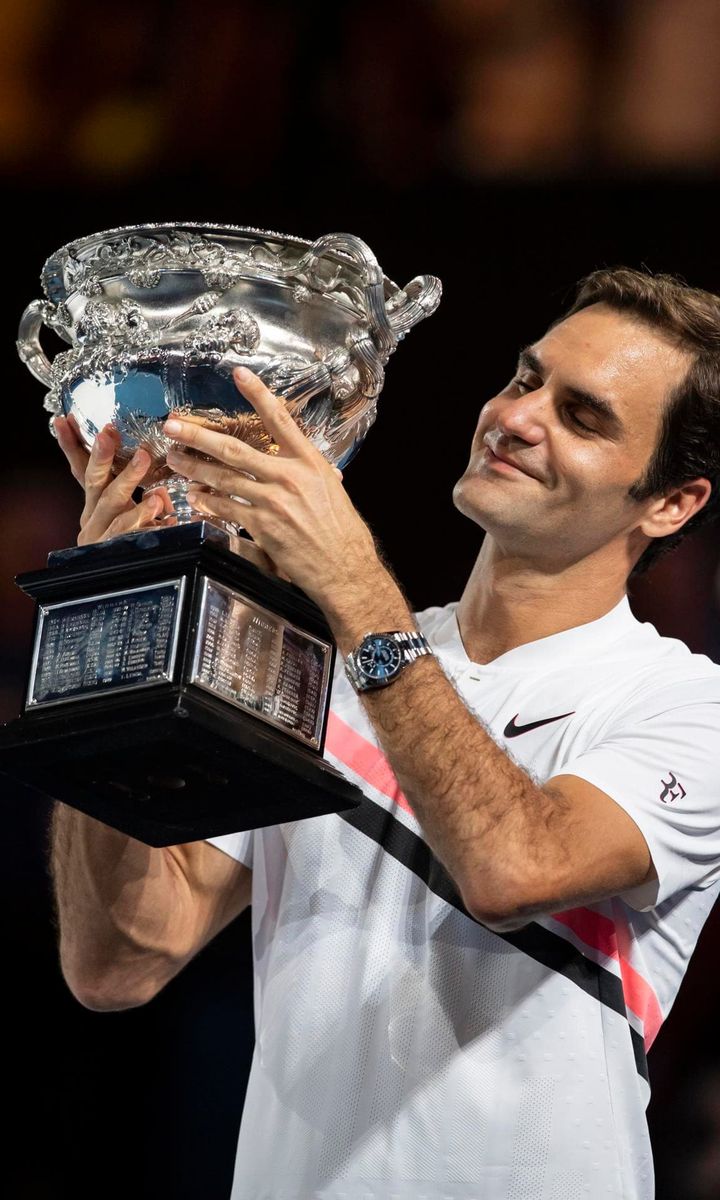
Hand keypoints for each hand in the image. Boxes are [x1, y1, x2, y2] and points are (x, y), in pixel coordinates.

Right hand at [54, 415, 172, 545]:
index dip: (71, 446)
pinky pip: (129, 533)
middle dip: (102, 456)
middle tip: (110, 433)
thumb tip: (159, 491)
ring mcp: (100, 537)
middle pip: (94, 483)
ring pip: (112, 506)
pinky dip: (144, 518)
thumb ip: (147, 499)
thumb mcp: (139, 516)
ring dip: (129, 482)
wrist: (129, 587)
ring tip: (143, 461)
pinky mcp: (114, 552)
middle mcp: (92, 518)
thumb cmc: (136, 544)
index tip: (64, 420)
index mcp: (94, 504)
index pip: (80, 470)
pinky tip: (158, 508)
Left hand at [162, 367, 381, 608]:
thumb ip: (316, 473)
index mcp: (309, 462)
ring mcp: (272, 501)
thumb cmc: (342, 533)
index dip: (258, 394)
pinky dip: (207, 501)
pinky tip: (194, 495)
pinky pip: (226, 508)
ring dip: (194, 468)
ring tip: (175, 459)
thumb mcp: (334, 490)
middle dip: (198, 436)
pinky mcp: (261, 526)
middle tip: (173, 426)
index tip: (239, 374)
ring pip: (222, 478)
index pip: (279, 420)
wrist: (345, 569)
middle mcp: (288, 476)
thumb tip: (314, 465)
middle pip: (234, 449)